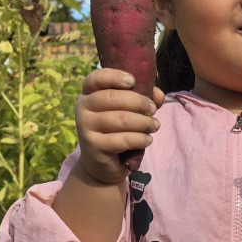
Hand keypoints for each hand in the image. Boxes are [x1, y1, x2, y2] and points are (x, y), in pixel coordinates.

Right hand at [76, 68, 163, 183]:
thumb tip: (158, 96)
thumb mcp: (128, 112)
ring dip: (144, 122)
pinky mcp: (93, 146)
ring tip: (154, 126)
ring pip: (121, 119)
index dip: (114, 76)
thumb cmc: (115, 131)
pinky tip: (147, 140)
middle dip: (139, 102)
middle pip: (112, 98)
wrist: (101, 164)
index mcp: (89, 94)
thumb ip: (142, 99)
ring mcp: (85, 127)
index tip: (132, 81)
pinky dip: (140, 139)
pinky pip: (123, 139)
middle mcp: (83, 108)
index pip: (96, 78)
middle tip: (153, 110)